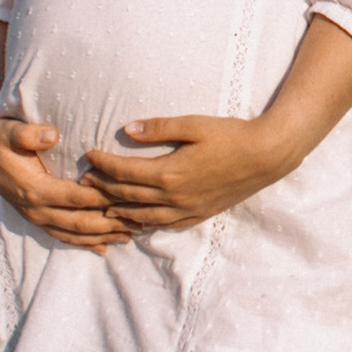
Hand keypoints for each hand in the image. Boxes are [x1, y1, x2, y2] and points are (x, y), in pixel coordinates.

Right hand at [0, 109, 121, 252]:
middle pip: (81, 223)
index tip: (130, 196)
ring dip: (103, 237)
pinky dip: (85, 244)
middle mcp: (37, 209)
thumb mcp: (9, 131)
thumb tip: (51, 135)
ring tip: (132, 236)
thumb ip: (29, 134)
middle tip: (141, 222)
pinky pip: (64, 237)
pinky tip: (106, 248)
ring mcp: (37, 218)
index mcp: (36, 190)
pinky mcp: (38, 219)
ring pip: (75, 235)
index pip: (78, 197)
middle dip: (112, 224)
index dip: (105, 198)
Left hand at [83, 113, 285, 235]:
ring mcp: (186, 209)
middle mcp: (173, 197)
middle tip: (85, 182)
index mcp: (169, 173)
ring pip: (142, 216)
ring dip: (119, 211)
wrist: (266, 156)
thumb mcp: (193, 125)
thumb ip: (158, 129)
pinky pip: (165, 225)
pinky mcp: (199, 214)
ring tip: (103, 206)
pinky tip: (137, 222)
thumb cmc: (231, 135)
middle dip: (103, 187)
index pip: (124, 172)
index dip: (103, 164)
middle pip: (128, 194)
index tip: (88, 155)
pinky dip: (145, 224)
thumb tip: (126, 130)